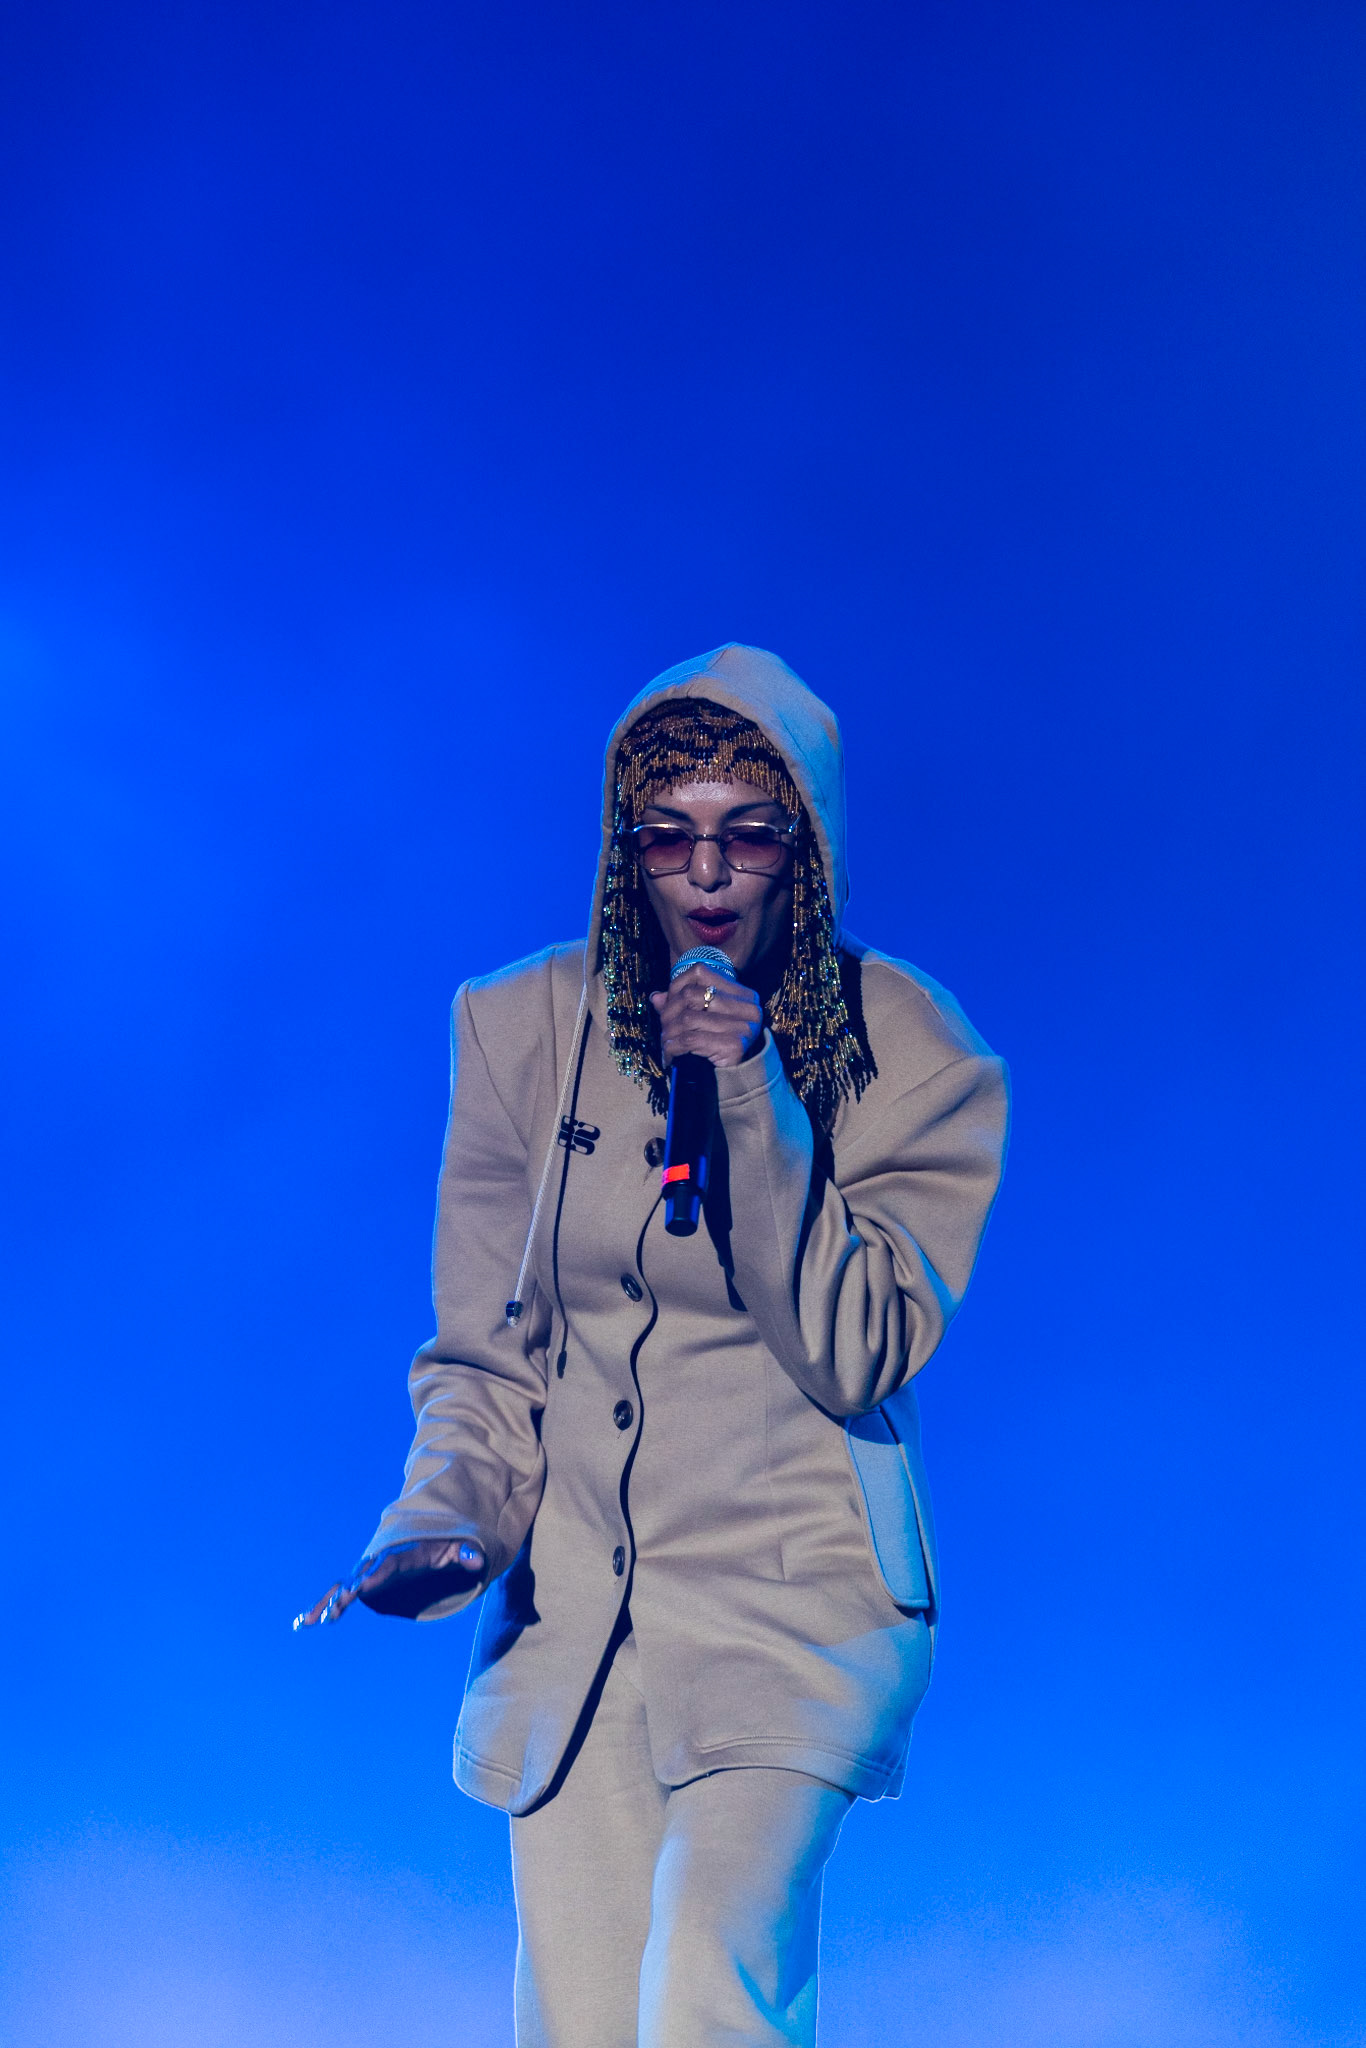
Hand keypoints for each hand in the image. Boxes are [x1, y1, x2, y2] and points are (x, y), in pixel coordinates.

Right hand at [293, 1537, 484, 1628]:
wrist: (428, 1533)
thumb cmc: (445, 1543)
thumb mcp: (459, 1545)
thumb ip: (467, 1553)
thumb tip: (476, 1560)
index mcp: (401, 1553)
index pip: (385, 1565)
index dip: (372, 1575)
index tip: (358, 1588)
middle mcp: (379, 1562)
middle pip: (358, 1577)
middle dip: (344, 1594)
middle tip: (330, 1612)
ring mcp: (369, 1572)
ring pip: (343, 1587)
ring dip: (325, 1602)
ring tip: (304, 1622)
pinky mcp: (364, 1583)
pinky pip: (341, 1593)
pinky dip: (323, 1605)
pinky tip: (301, 1622)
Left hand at [649, 963, 762, 1068]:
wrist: (743, 1077)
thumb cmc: (721, 1044)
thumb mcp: (704, 1018)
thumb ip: (682, 1004)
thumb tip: (656, 997)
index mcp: (742, 993)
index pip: (699, 972)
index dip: (676, 987)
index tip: (668, 1006)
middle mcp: (746, 1006)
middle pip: (690, 995)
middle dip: (668, 1013)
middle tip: (663, 1030)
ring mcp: (742, 1026)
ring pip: (687, 1018)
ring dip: (669, 1033)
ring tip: (665, 1044)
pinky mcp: (734, 1046)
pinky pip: (690, 1039)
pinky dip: (673, 1048)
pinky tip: (670, 1057)